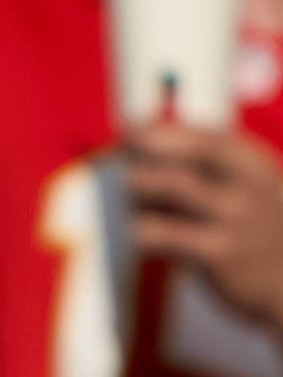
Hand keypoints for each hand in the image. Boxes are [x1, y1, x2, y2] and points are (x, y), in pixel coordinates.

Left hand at [127, 121, 282, 334]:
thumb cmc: (262, 242)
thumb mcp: (252, 199)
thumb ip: (210, 183)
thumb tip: (147, 172)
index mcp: (255, 166)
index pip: (210, 135)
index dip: (169, 128)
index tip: (134, 124)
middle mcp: (248, 184)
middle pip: (193, 149)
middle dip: (150, 144)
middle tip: (114, 150)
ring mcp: (235, 217)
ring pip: (176, 185)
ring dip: (139, 183)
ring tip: (114, 189)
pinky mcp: (218, 252)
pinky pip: (167, 235)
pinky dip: (141, 230)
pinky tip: (128, 233)